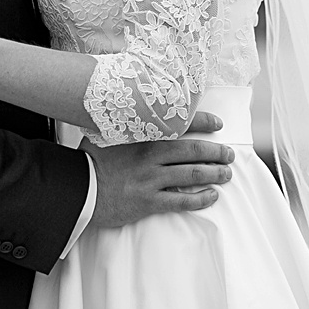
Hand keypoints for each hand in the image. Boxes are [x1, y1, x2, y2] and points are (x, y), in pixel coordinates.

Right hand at [87, 135, 235, 228]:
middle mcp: (151, 155)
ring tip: (226, 174)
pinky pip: (181, 201)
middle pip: (193, 151)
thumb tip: (131, 106)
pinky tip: (211, 196)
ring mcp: (151, 179)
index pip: (181, 123)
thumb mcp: (106, 132)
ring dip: (214, 174)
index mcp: (143, 135)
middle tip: (229, 154)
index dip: (204, 122)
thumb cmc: (90, 160)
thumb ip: (124, 122)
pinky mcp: (149, 201)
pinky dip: (200, 199)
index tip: (218, 124)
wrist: (79, 189)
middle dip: (216, 152)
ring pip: (192, 175)